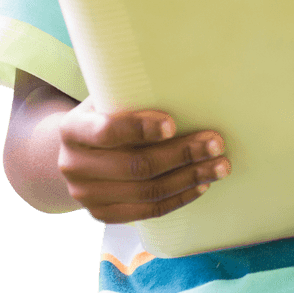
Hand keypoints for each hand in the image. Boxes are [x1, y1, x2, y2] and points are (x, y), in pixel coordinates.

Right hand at [57, 97, 230, 222]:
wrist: (76, 150)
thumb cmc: (105, 112)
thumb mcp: (107, 95)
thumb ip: (132, 92)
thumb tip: (185, 78)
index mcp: (73, 129)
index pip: (108, 131)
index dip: (140, 128)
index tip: (173, 123)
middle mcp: (74, 166)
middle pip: (136, 165)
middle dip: (182, 154)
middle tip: (216, 143)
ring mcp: (87, 196)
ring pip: (147, 191)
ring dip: (189, 178)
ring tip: (220, 166)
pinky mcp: (103, 215)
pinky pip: (147, 211)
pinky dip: (178, 198)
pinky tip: (202, 185)